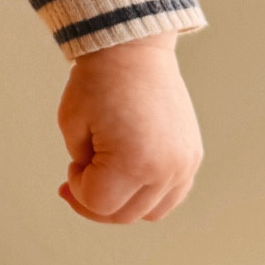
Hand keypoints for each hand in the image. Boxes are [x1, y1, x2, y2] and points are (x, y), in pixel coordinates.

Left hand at [57, 34, 202, 222]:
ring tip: (105, 177)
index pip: (98, 203)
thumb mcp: (73, 128)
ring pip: (150, 211)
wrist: (132, 50)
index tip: (71, 164)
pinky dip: (148, 194)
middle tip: (79, 177)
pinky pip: (171, 195)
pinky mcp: (192, 156)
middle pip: (124, 214)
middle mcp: (166, 168)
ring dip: (123, 202)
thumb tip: (92, 195)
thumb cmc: (97, 83)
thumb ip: (83, 168)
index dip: (77, 189)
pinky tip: (128, 175)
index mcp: (134, 161)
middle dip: (95, 201)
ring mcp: (184, 164)